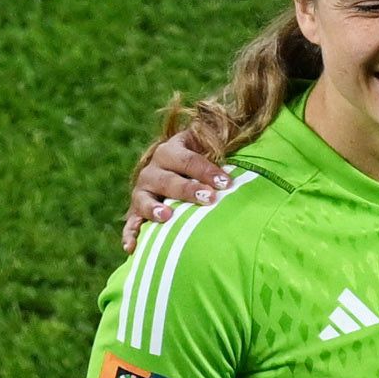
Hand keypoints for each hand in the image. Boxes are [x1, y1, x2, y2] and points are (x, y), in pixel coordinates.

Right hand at [120, 124, 228, 254]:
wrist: (176, 171)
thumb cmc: (203, 163)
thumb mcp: (210, 147)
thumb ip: (222, 142)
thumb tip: (248, 129)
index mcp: (172, 151)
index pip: (189, 158)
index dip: (207, 170)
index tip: (227, 182)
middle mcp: (154, 169)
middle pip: (168, 179)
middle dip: (188, 189)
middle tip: (208, 199)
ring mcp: (143, 191)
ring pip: (145, 198)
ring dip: (155, 208)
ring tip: (167, 216)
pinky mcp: (136, 212)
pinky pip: (131, 224)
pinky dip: (130, 235)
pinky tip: (132, 248)